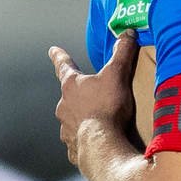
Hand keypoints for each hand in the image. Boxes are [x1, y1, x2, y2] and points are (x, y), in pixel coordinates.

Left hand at [48, 32, 138, 166]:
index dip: (59, 56)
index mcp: (72, 85)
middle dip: (80, 95)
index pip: (64, 65)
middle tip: (94, 96)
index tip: (53, 50)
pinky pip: (78, 140)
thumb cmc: (107, 107)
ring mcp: (66, 127)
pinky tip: (98, 142)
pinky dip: (86, 139)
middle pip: (70, 95)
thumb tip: (127, 34)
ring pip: (73, 119)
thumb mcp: (117, 74)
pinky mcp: (72, 147)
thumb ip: (122, 53)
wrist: (102, 144)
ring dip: (84, 118)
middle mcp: (64, 106)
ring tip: (100, 123)